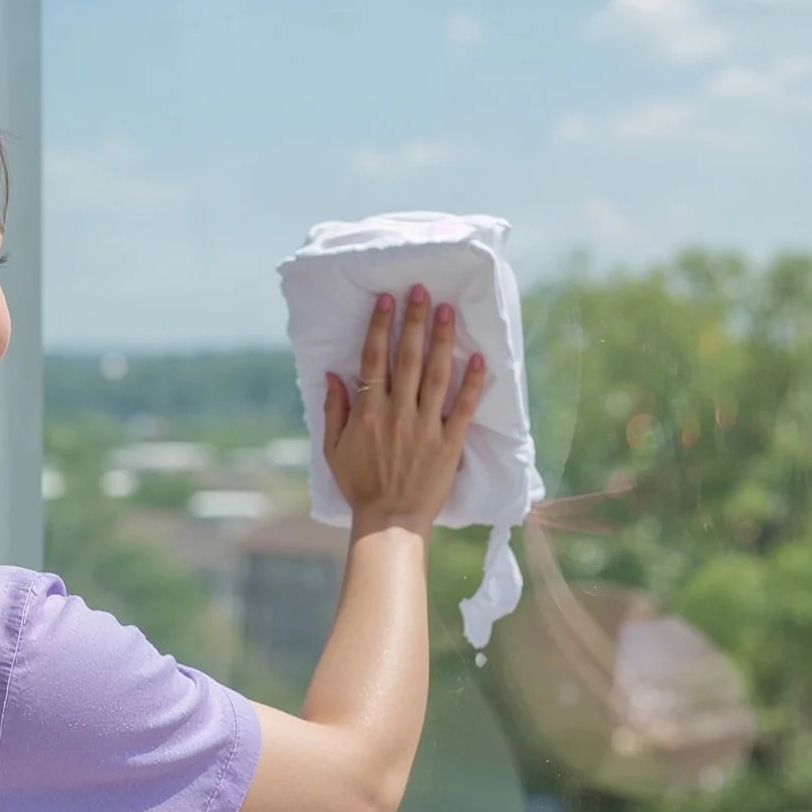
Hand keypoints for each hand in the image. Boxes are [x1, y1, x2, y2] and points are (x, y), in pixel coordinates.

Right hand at [322, 284, 486, 533]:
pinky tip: (479, 357)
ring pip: (436, 374)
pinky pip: (462, 407)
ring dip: (443, 340)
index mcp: (368, 412)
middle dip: (415, 321)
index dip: (380, 327)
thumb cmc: (359, 484)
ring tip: (448, 310)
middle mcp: (397, 413)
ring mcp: (425, 427)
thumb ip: (334, 409)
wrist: (389, 520)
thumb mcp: (333, 448)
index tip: (387, 300)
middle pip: (408, 358)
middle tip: (422, 290)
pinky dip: (472, 382)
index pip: (374, 359)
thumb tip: (333, 374)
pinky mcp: (449, 443)